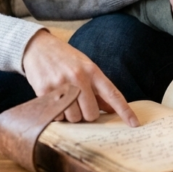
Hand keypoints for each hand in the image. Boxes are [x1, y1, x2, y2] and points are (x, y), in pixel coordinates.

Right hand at [21, 30, 139, 126]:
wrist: (38, 47)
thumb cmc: (65, 59)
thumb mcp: (85, 67)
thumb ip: (98, 88)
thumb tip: (111, 109)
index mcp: (92, 71)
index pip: (112, 94)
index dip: (124, 111)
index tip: (135, 124)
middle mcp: (78, 77)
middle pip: (91, 114)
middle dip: (87, 114)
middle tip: (79, 104)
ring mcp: (62, 84)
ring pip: (74, 118)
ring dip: (71, 115)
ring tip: (65, 100)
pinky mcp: (45, 91)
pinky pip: (57, 116)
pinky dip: (57, 113)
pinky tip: (55, 100)